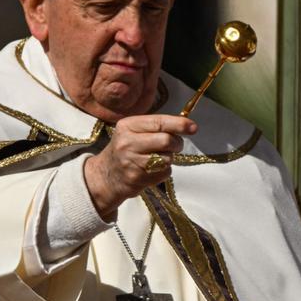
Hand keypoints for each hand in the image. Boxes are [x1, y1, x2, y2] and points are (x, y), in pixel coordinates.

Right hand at [83, 115, 197, 217]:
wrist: (107, 176)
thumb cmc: (127, 149)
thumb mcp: (134, 131)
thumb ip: (157, 126)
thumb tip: (188, 125)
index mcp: (128, 126)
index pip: (159, 122)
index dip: (179, 124)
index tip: (193, 127)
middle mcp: (127, 142)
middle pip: (166, 140)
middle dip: (177, 143)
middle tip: (175, 145)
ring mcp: (131, 162)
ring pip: (167, 158)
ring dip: (169, 158)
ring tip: (157, 158)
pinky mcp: (137, 178)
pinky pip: (164, 172)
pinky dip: (164, 171)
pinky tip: (151, 170)